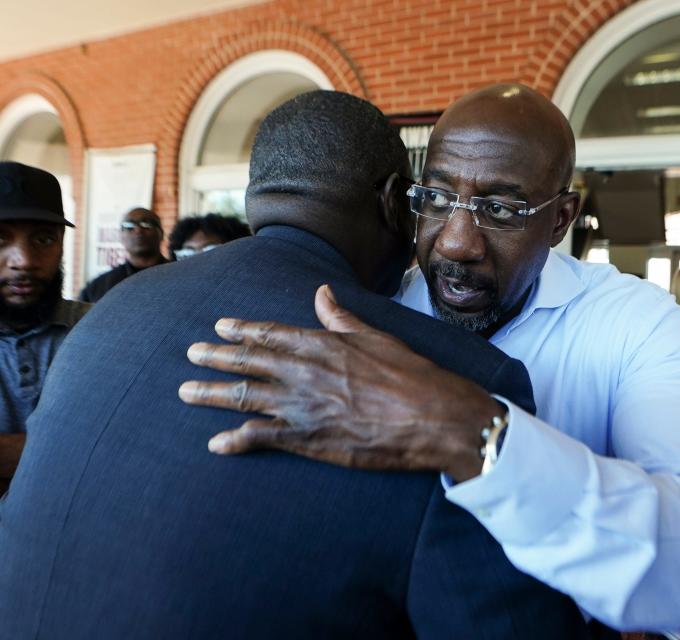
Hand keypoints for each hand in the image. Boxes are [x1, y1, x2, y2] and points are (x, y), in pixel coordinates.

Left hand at [178, 285, 502, 481]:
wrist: (431, 417)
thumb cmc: (411, 375)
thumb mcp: (378, 337)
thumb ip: (342, 318)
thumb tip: (321, 293)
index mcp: (322, 344)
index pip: (270, 333)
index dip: (242, 329)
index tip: (219, 326)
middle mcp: (304, 372)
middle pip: (248, 362)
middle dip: (215, 356)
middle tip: (191, 354)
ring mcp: (301, 406)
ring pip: (243, 397)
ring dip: (210, 394)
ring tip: (186, 391)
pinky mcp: (307, 438)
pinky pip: (260, 439)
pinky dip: (235, 441)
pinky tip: (215, 444)